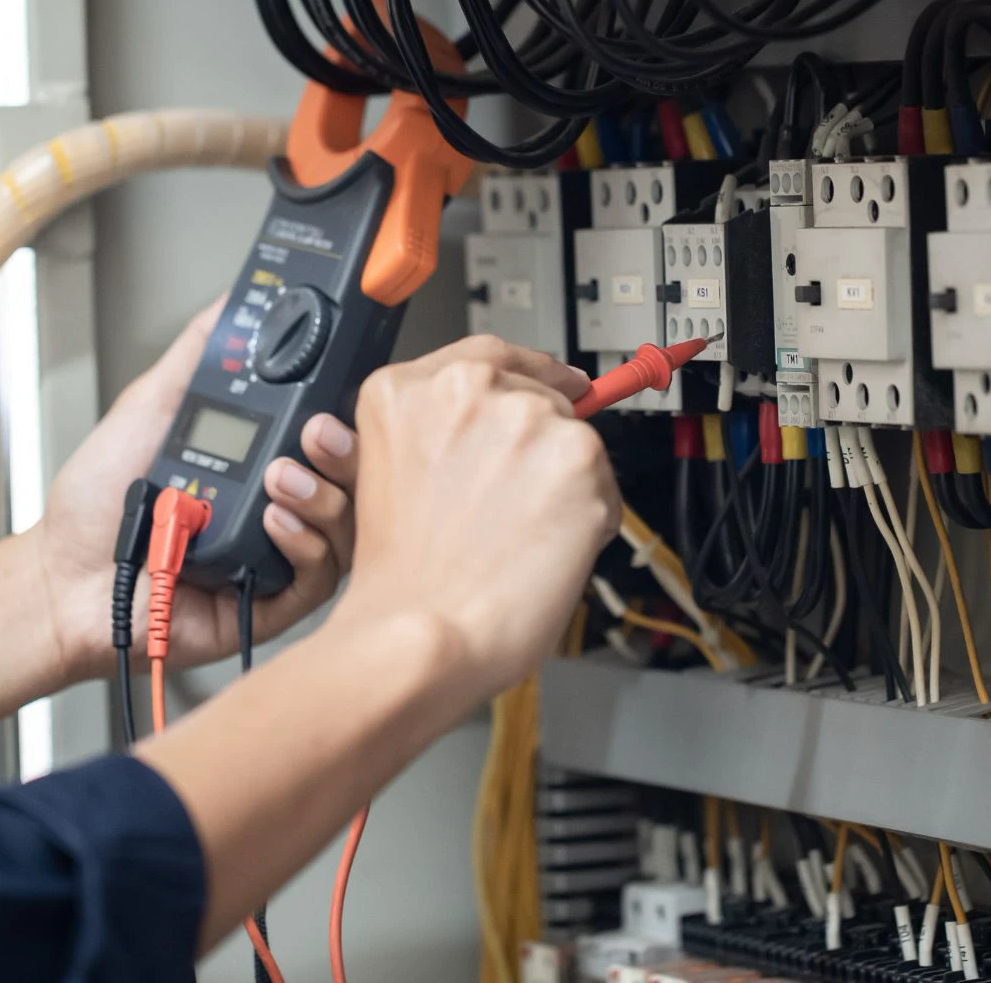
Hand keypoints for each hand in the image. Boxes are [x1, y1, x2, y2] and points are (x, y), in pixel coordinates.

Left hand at [32, 297, 359, 683]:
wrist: (66, 577)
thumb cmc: (99, 505)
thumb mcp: (150, 406)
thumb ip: (197, 354)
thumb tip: (232, 300)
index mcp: (263, 459)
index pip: (332, 432)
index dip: (348, 412)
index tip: (338, 388)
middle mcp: (279, 504)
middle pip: (354, 478)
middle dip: (347, 450)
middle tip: (316, 431)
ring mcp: (280, 554)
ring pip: (347, 526)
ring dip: (322, 496)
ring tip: (279, 478)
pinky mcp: (274, 603)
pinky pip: (319, 576)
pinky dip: (303, 543)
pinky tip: (271, 522)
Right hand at [335, 336, 615, 698]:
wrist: (424, 634)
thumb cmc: (401, 581)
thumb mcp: (386, 476)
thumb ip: (437, 433)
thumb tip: (500, 423)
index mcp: (406, 391)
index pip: (488, 355)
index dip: (529, 373)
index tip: (556, 381)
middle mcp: (467, 390)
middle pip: (537, 396)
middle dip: (538, 447)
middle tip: (515, 506)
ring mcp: (526, 419)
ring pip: (573, 440)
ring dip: (563, 485)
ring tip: (518, 538)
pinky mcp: (578, 457)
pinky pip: (604, 484)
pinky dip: (590, 519)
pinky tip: (545, 550)